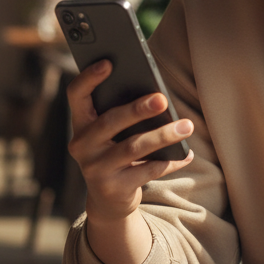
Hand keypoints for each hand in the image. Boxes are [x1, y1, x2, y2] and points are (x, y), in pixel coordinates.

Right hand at [67, 59, 193, 222]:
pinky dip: (170, 162)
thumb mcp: (112, 134)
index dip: (89, 78)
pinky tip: (186, 154)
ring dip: (163, 135)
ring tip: (187, 126)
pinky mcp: (113, 189)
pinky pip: (147, 170)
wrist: (109, 201)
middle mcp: (82, 146)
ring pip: (133, 147)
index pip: (76, 95)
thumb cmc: (116, 153)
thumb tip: (158, 96)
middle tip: (162, 99)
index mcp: (81, 124)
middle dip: (138, 109)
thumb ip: (123, 114)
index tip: (109, 62)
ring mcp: (95, 169)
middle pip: (110, 122)